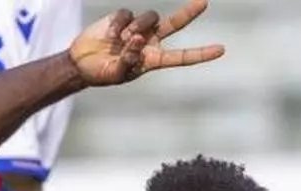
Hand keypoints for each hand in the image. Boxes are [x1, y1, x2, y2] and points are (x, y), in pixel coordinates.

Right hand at [68, 0, 223, 86]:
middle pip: (175, 24)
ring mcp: (137, 28)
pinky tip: (109, 36)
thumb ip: (129, 59)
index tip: (220, 50)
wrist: (80, 63)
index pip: (180, 56)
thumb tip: (138, 38)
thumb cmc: (100, 74)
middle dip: (189, 13)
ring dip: (136, 27)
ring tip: (119, 41)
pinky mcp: (122, 18)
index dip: (200, 53)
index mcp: (152, 59)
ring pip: (149, 17)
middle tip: (204, 2)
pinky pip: (127, 14)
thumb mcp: (115, 74)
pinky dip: (118, 24)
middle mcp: (149, 41)